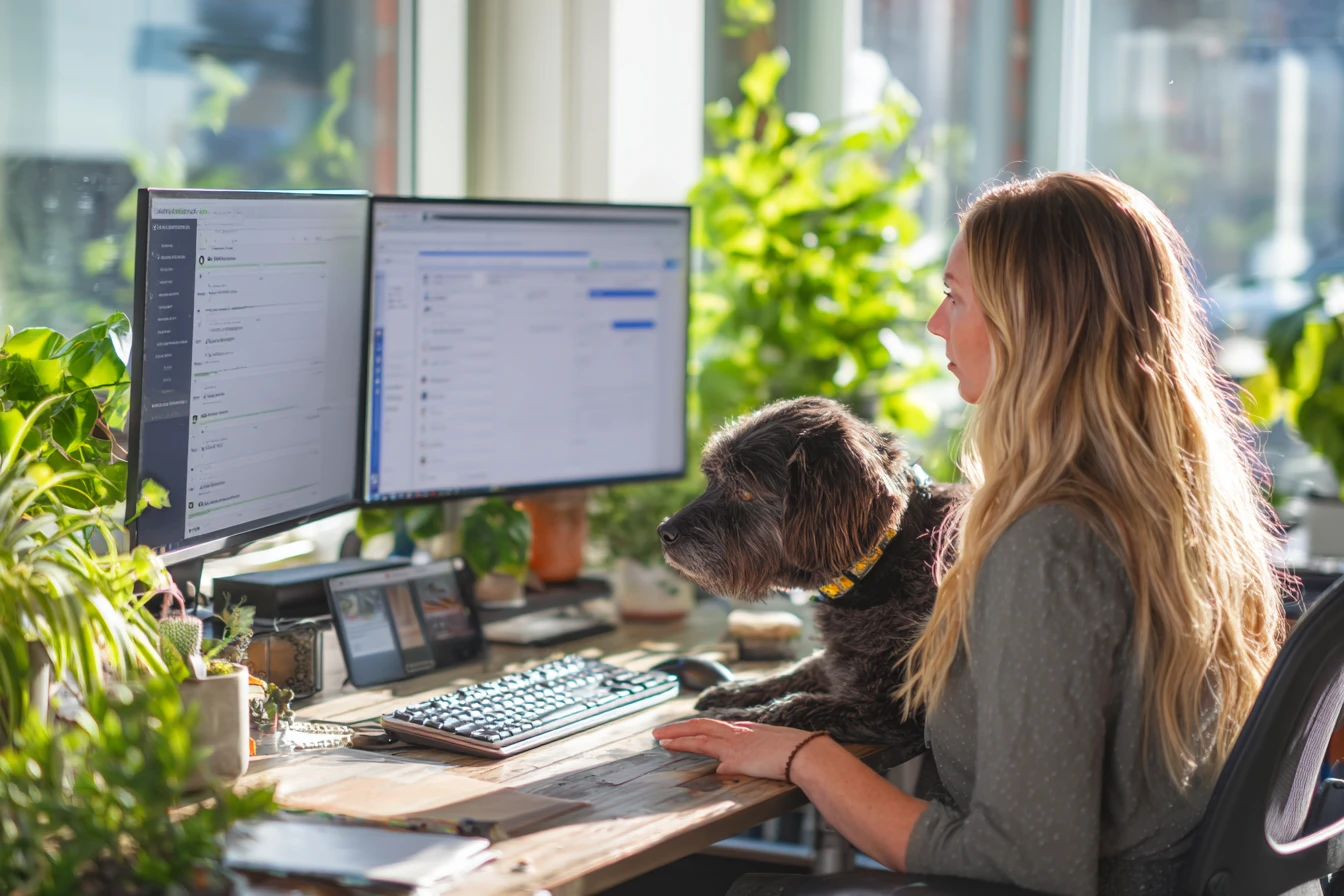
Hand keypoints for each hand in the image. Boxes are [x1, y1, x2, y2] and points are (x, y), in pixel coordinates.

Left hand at [652, 717, 824, 779]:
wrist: (808, 754)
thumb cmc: (798, 750)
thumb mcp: (772, 744)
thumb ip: (755, 750)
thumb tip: (740, 760)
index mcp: (746, 729)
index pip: (712, 725)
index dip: (693, 728)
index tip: (679, 730)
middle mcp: (738, 734)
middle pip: (700, 727)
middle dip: (677, 729)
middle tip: (658, 733)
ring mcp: (737, 746)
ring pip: (701, 739)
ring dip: (679, 740)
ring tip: (662, 742)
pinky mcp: (739, 761)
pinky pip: (718, 765)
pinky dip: (706, 767)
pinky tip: (692, 770)